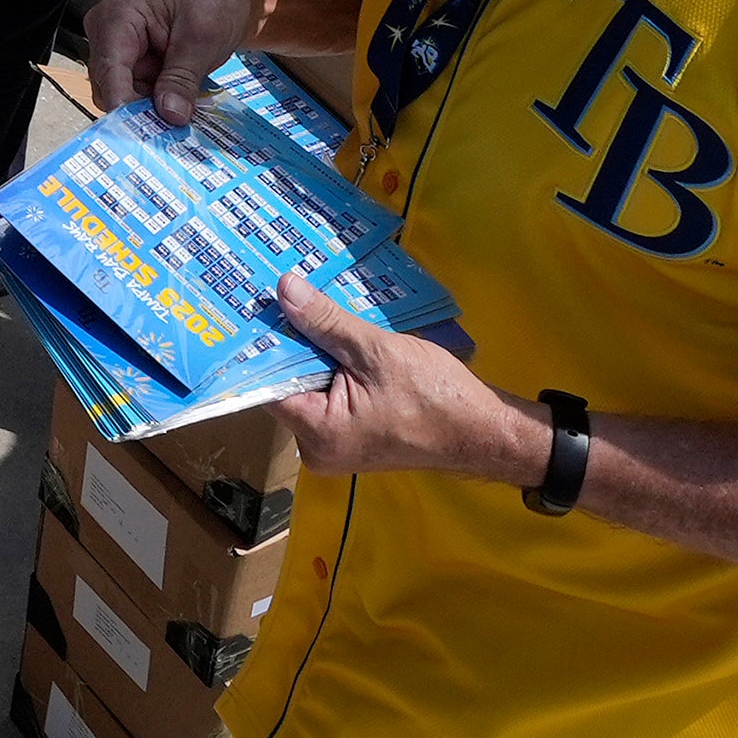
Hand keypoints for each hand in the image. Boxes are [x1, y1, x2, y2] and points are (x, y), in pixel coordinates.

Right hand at [83, 0, 267, 124]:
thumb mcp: (203, 36)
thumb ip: (182, 77)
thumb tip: (169, 115)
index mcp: (118, 15)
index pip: (109, 70)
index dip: (123, 106)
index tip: (142, 135)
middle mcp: (110, 34)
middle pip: (110, 88)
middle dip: (139, 113)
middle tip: (171, 132)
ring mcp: (122, 52)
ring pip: (124, 98)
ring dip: (152, 113)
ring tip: (181, 120)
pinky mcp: (137, 67)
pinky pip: (139, 97)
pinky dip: (159, 107)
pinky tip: (179, 111)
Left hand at [266, 268, 529, 480]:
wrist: (483, 431)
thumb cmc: (433, 395)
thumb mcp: (376, 350)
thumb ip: (325, 322)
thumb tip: (284, 289)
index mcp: (316, 434)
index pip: (268, 385)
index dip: (263, 343)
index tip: (254, 305)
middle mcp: (317, 449)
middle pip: (287, 386)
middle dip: (291, 342)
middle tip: (279, 295)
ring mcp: (336, 446)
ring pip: (311, 389)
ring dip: (315, 352)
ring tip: (307, 306)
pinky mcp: (354, 438)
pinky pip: (331, 398)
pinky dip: (334, 369)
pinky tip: (336, 335)